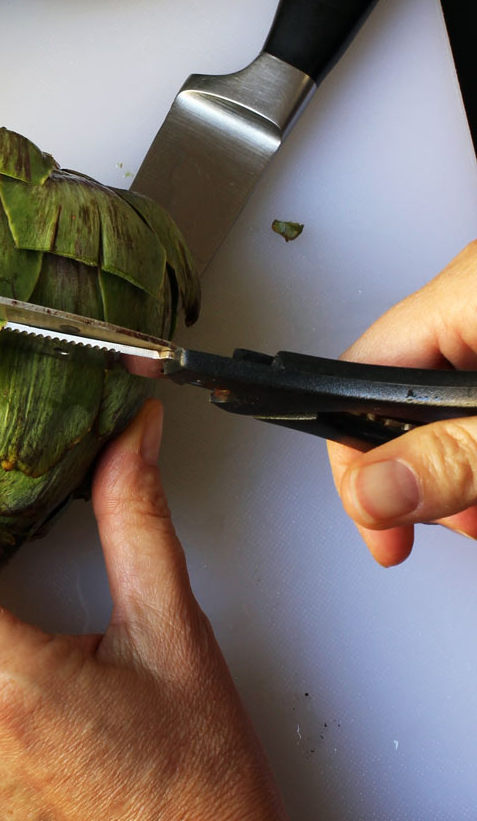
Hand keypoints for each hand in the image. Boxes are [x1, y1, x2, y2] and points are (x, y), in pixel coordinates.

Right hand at [327, 241, 476, 567]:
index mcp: (465, 293)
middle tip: (450, 524)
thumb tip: (373, 491)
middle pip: (400, 395)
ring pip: (445, 406)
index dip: (356, 459)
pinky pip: (475, 396)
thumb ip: (452, 456)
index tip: (377, 527)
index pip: (358, 376)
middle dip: (420, 472)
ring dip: (458, 465)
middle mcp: (475, 296)